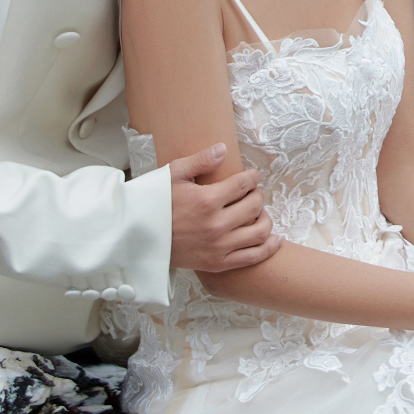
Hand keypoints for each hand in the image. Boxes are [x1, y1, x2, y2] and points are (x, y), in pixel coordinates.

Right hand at [167, 142, 277, 278]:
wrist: (138, 239)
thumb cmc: (154, 203)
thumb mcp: (173, 175)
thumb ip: (201, 160)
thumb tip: (224, 149)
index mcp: (207, 200)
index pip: (244, 184)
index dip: (253, 177)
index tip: (252, 176)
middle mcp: (216, 225)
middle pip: (255, 205)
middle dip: (257, 195)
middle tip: (251, 193)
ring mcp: (219, 246)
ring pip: (260, 231)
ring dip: (265, 218)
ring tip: (257, 213)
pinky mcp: (218, 264)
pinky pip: (253, 257)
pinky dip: (269, 247)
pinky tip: (275, 238)